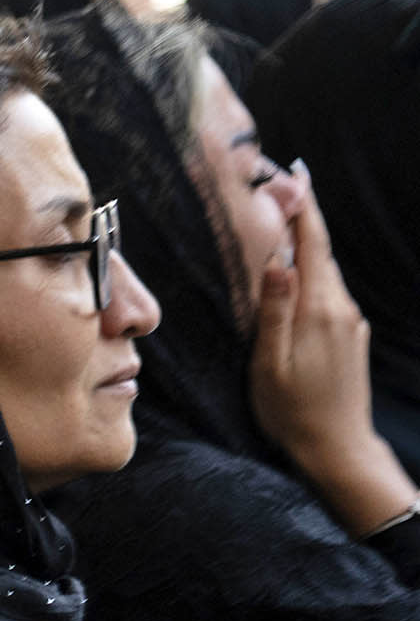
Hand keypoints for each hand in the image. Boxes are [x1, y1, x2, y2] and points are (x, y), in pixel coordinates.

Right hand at [250, 189, 418, 536]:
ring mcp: (350, 322)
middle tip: (282, 184)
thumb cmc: (292, 411)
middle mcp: (341, 309)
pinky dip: (311, 273)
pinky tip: (294, 274)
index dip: (303, 207)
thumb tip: (278, 261)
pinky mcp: (350, 335)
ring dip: (306, 245)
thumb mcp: (270, 364)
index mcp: (319, 310)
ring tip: (284, 221)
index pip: (313, 245)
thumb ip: (274, 311)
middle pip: (321, 251)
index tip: (291, 173)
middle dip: (303, 217)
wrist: (338, 447)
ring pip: (325, 272)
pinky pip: (327, 292)